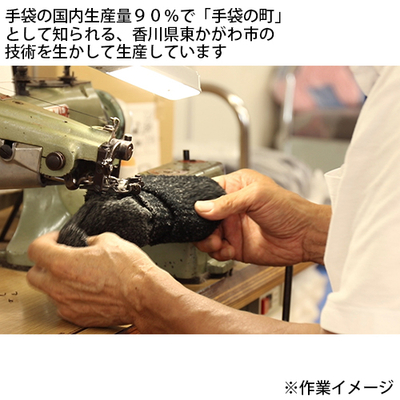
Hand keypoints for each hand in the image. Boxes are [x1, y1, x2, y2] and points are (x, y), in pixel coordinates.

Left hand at [27, 231, 164, 327]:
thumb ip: (91, 240)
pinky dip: (71, 296)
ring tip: (80, 274)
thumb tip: (88, 244)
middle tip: (61, 256)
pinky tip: (90, 289)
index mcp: (63, 264)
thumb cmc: (130, 271)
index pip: (35, 249)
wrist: (145, 296)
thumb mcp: (110, 241)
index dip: (46, 240)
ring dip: (59, 281)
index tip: (57, 239)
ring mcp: (67, 305)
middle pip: (34, 274)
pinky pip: (65, 304)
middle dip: (45, 264)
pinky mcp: (78, 316)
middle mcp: (59, 287)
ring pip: (50, 291)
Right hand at [195, 169, 329, 265]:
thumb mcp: (257, 196)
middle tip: (207, 231)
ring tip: (216, 242)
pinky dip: (217, 252)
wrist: (305, 236)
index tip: (196, 211)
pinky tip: (227, 250)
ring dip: (207, 241)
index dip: (199, 201)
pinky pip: (217, 251)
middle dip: (201, 225)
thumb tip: (202, 207)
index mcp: (235, 187)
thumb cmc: (289, 209)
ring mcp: (233, 228)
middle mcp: (231, 207)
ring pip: (207, 235)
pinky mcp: (236, 246)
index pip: (207, 192)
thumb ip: (227, 202)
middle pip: (203, 217)